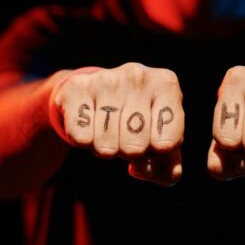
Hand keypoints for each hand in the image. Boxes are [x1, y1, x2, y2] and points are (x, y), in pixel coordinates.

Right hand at [50, 62, 184, 185]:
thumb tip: (137, 168)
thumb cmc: (140, 122)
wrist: (99, 95)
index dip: (158, 152)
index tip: (154, 139)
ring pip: (106, 144)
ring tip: (109, 130)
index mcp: (166, 85)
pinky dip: (84, 142)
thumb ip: (166, 168)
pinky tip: (90, 124)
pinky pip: (81, 137)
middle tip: (127, 136)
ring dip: (106, 148)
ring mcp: (106, 78)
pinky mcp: (76, 87)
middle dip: (130, 152)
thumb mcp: (162, 142)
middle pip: (136, 146)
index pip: (169, 143)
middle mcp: (138, 75)